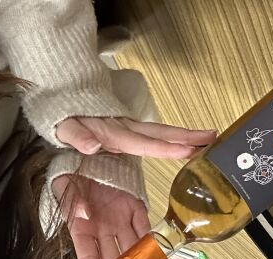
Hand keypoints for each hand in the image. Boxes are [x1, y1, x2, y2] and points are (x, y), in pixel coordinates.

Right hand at [53, 174, 150, 258]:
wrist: (88, 153)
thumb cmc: (71, 176)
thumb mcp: (68, 190)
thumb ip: (76, 205)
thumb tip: (84, 216)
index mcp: (81, 228)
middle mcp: (101, 228)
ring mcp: (118, 219)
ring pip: (129, 250)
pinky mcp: (133, 207)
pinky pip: (143, 227)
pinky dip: (149, 243)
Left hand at [56, 116, 215, 159]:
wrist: (60, 95)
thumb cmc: (62, 114)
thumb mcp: (63, 125)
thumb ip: (77, 134)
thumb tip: (92, 145)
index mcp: (112, 132)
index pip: (142, 142)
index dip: (164, 147)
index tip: (186, 150)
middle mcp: (125, 128)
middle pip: (160, 134)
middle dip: (187, 138)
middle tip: (212, 140)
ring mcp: (128, 127)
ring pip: (161, 132)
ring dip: (186, 136)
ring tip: (210, 139)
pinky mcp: (128, 128)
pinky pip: (154, 135)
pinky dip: (174, 138)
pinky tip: (189, 144)